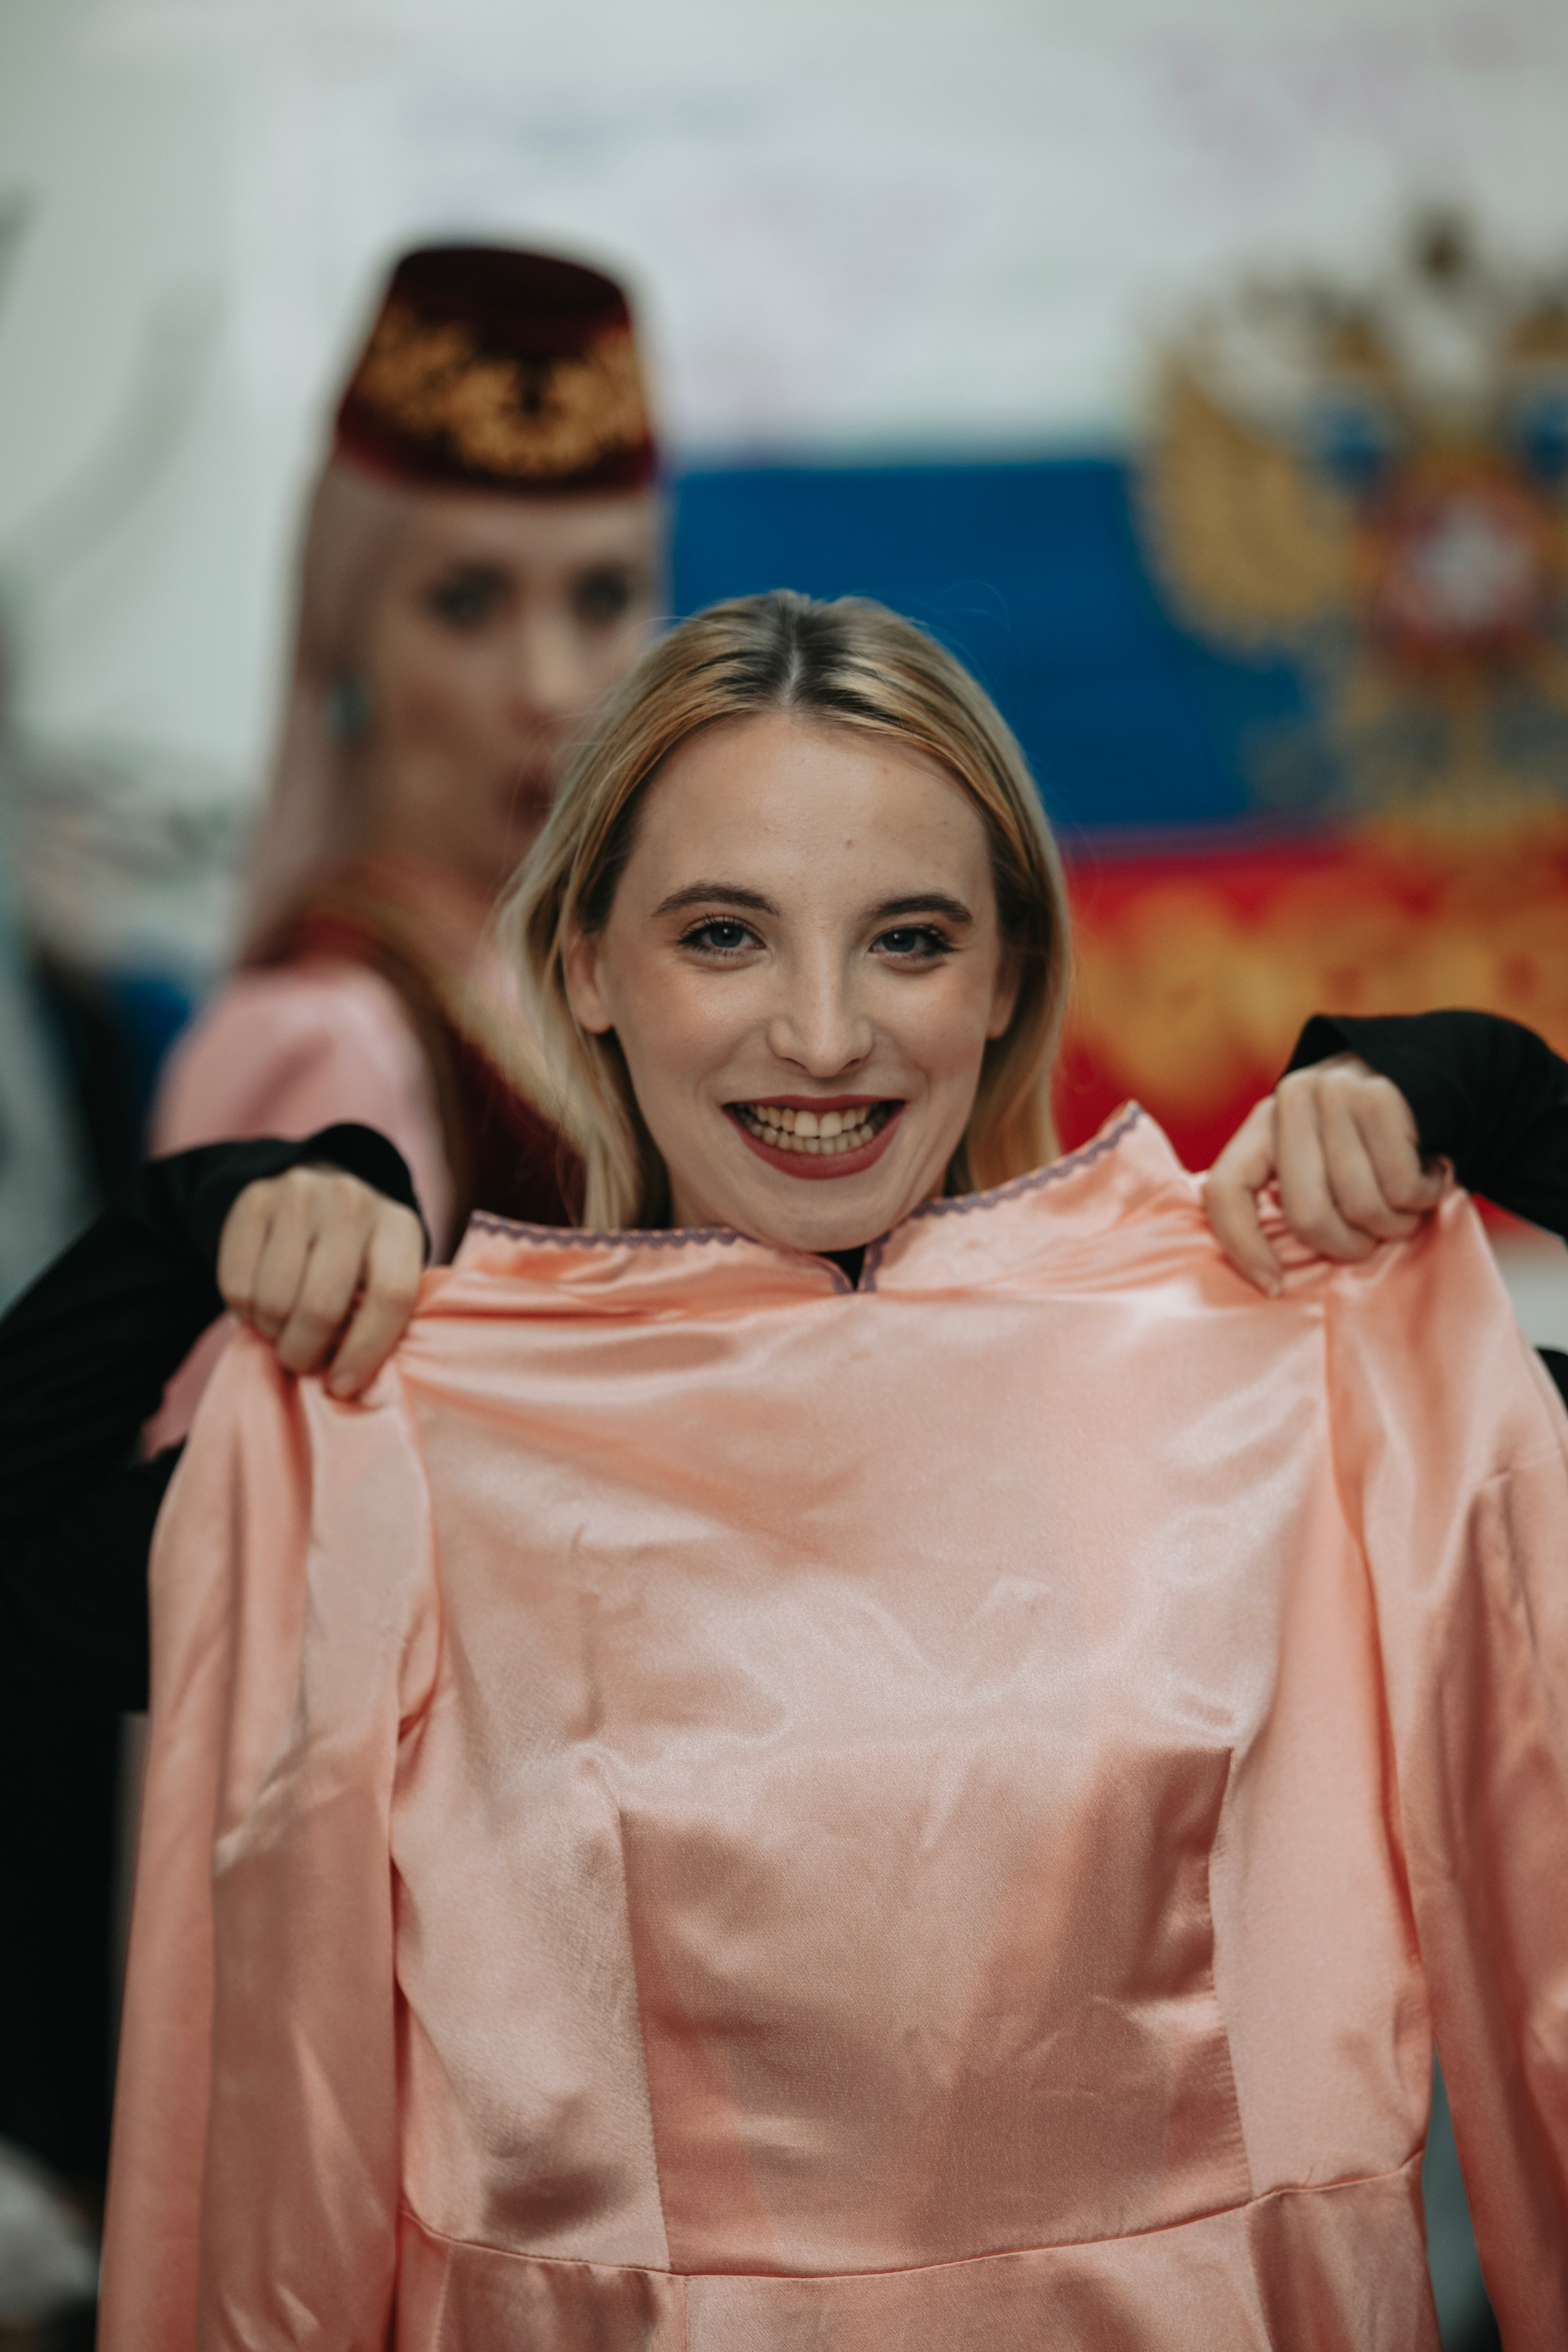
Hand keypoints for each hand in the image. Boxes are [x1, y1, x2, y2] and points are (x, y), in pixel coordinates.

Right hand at [216, 1166, 426, 1398]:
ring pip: (274, 1301)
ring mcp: (301, 1197)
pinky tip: (261, 1306)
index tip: (343, 1386)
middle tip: (303, 1361)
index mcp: (399, 1226)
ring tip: (284, 1330)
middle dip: (306, 1352)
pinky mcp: (253, 1202)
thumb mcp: (383, 1273)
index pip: (392, 1296)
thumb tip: (349, 1384)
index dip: (365, 1352)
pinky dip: (245, 1313)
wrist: (313, 1187)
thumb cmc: (356, 1254)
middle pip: (322, 1306)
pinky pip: (237, 1286)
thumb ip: (379, 1318)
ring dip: (273, 1334)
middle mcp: (353, 1204)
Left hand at [1204, 1053, 1447, 1295]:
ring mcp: (1333, 1094)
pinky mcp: (1379, 1097)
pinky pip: (1401, 1188)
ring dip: (1396, 1223)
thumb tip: (1273, 1280)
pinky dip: (1423, 1196)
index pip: (1226, 1190)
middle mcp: (1291, 1101)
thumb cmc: (1371, 1140)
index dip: (1243, 1247)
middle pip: (1307, 1216)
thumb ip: (1296, 1195)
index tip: (1274, 1286)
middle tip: (1373, 1237)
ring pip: (1361, 1206)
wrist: (1431, 1075)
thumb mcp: (1321, 1157)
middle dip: (1349, 1245)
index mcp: (1264, 1123)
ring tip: (1406, 1200)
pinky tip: (1429, 1174)